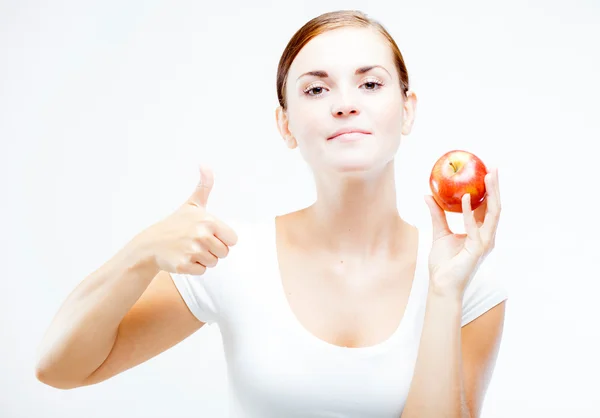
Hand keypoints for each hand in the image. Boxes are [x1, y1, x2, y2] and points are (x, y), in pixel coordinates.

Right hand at [136, 165, 237, 274]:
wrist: (151, 244)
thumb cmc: (176, 224)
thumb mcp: (192, 204)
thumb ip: (204, 186)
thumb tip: (205, 164)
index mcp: (208, 221)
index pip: (232, 240)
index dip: (222, 239)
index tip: (209, 234)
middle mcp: (202, 236)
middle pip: (224, 253)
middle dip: (213, 251)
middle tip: (196, 243)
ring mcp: (192, 251)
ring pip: (213, 263)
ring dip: (203, 259)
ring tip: (189, 250)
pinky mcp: (184, 265)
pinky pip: (202, 271)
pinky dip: (194, 268)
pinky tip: (183, 258)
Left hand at [424, 167, 501, 296]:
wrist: (441, 284)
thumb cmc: (443, 263)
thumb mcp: (439, 232)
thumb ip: (437, 214)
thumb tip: (427, 195)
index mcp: (480, 231)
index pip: (487, 206)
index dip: (489, 189)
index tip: (486, 170)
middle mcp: (487, 236)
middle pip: (495, 206)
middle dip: (496, 187)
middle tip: (493, 167)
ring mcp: (485, 242)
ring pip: (494, 214)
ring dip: (491, 194)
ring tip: (488, 176)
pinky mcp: (478, 249)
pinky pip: (475, 227)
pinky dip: (471, 212)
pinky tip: (467, 197)